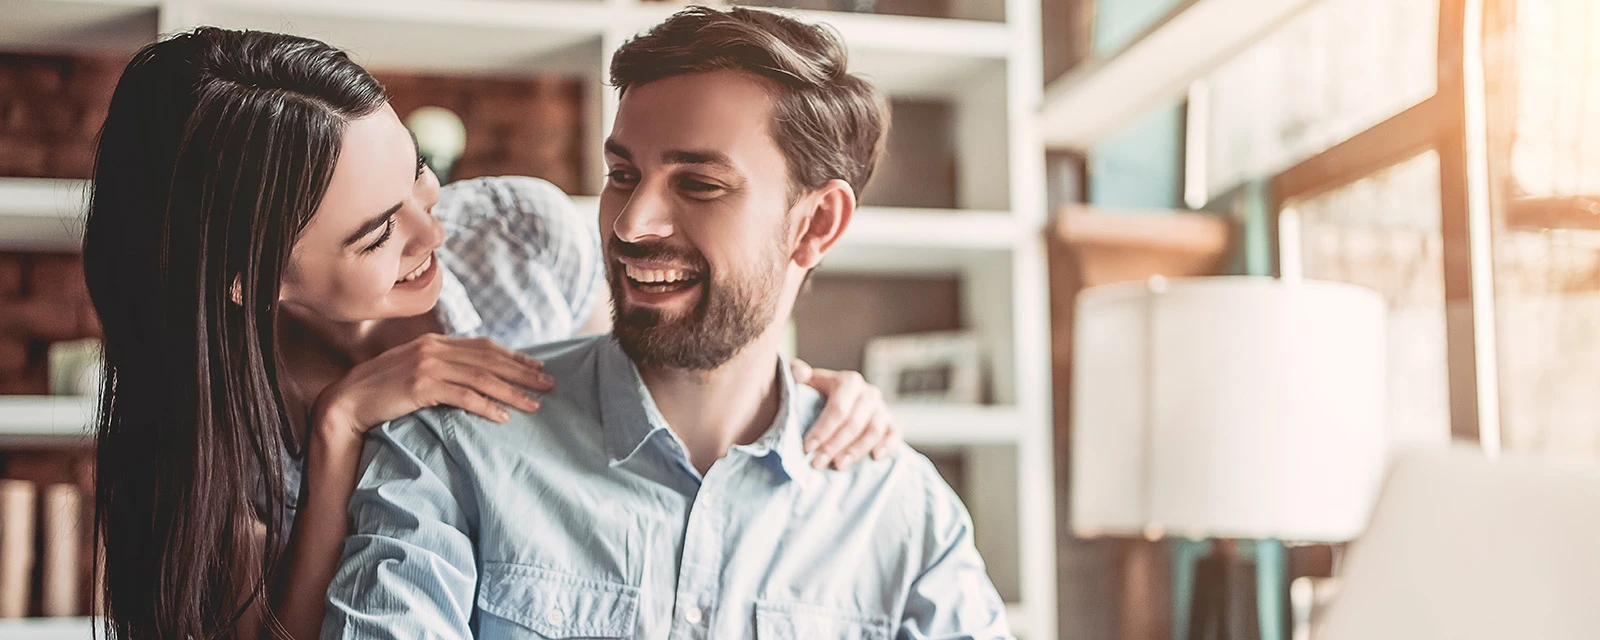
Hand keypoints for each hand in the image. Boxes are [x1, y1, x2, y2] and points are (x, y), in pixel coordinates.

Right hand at [312, 334, 553, 443]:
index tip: (538, 367)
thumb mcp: (413, 371)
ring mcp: (427, 366)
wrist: (345, 404)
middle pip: (490, 360)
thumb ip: (441, 367)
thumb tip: (473, 376)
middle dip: (523, 372)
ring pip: (482, 377)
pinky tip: (503, 417)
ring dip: (512, 391)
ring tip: (535, 404)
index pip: (484, 347)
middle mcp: (434, 349)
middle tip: (550, 384)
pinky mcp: (421, 386)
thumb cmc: (381, 392)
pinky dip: (486, 406)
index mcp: (434, 342)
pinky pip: (463, 396)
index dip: (514, 357)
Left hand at [792, 359, 901, 470]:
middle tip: (818, 463)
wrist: (840, 398)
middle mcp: (868, 393)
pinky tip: (875, 457)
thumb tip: (800, 373)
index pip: (838, 408)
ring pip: (873, 431)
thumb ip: (797, 373)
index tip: (808, 447)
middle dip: (834, 445)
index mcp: (849, 381)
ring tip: (838, 465)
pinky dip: (887, 445)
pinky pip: (894, 434)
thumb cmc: (819, 392)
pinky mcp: (891, 422)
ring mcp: (882, 408)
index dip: (823, 429)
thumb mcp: (807, 381)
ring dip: (855, 451)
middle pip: (854, 423)